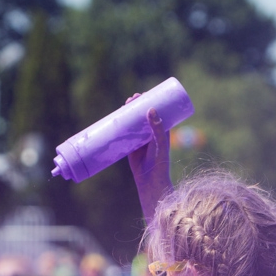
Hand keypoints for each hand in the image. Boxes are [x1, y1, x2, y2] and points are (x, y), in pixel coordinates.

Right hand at [125, 97, 172, 221]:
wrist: (150, 181)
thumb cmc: (159, 162)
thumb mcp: (160, 142)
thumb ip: (158, 127)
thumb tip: (150, 109)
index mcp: (161, 131)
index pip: (155, 112)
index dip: (149, 102)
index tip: (144, 95)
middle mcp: (150, 134)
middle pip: (142, 116)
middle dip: (136, 106)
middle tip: (131, 99)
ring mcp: (139, 140)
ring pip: (132, 124)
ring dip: (127, 114)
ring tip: (124, 105)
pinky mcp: (130, 148)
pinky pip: (124, 135)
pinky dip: (120, 128)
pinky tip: (114, 120)